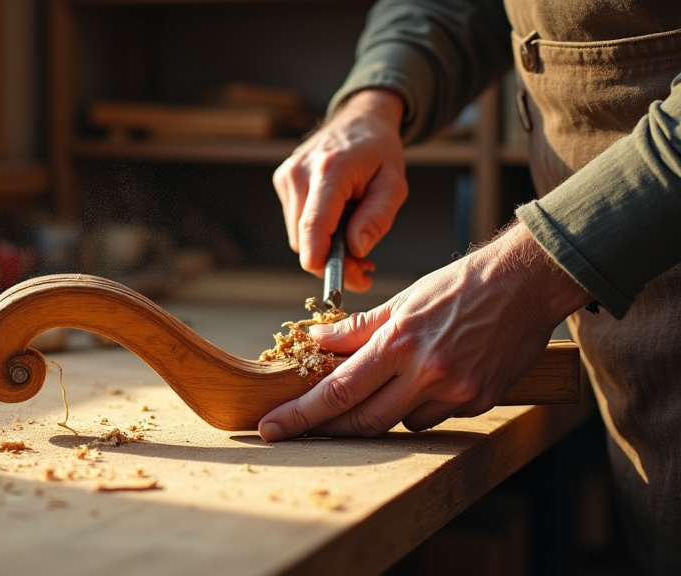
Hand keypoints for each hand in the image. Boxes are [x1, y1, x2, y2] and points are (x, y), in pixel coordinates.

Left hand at [258, 224, 592, 440]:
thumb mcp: (402, 299)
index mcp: (399, 342)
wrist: (526, 283)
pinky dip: (420, 407)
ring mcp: (455, 391)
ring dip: (381, 413)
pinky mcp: (479, 402)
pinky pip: (434, 419)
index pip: (338, 389)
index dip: (301, 414)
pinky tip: (429, 381)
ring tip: (387, 384)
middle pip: (362, 420)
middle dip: (326, 429)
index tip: (272, 427)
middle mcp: (425, 371)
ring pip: (398, 424)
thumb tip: (317, 342)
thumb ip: (358, 328)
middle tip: (297, 431)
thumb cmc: (460, 285)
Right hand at [273, 89, 407, 290]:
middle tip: (365, 268)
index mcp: (331, 169)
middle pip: (305, 238)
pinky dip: (317, 232)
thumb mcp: (394, 185)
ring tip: (354, 240)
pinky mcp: (282, 180)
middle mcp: (301, 172)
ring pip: (299, 235)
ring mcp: (287, 176)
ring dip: (324, 248)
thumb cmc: (379, 152)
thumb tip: (357, 250)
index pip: (315, 224)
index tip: (333, 285)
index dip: (319, 259)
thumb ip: (377, 218)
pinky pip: (296, 223)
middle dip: (332, 260)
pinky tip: (338, 222)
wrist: (359, 119)